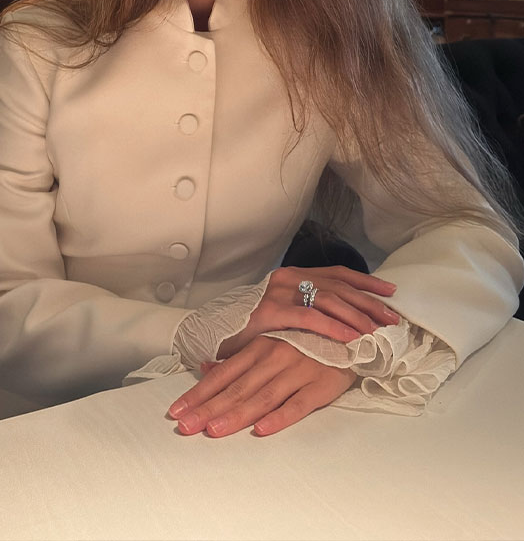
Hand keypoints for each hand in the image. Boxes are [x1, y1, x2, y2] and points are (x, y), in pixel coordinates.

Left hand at [169, 336, 355, 436]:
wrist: (354, 334)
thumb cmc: (306, 341)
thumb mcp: (270, 344)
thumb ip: (238, 359)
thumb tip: (205, 369)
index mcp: (259, 348)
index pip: (223, 374)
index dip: (199, 393)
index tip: (177, 411)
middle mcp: (274, 357)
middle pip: (237, 388)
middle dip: (208, 408)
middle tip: (185, 427)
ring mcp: (297, 371)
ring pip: (262, 397)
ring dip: (236, 415)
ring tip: (213, 430)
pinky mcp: (321, 385)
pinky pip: (298, 404)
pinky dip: (280, 417)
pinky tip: (262, 430)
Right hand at [218, 265, 398, 357]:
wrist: (220, 332)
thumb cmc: (256, 324)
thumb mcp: (286, 309)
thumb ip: (311, 307)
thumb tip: (348, 316)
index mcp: (296, 275)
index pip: (339, 273)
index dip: (366, 282)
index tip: (390, 291)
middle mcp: (290, 278)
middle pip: (339, 286)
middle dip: (369, 301)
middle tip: (391, 316)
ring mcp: (280, 293)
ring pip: (328, 299)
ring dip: (356, 315)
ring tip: (376, 329)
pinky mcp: (272, 313)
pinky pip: (309, 318)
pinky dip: (333, 328)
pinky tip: (351, 338)